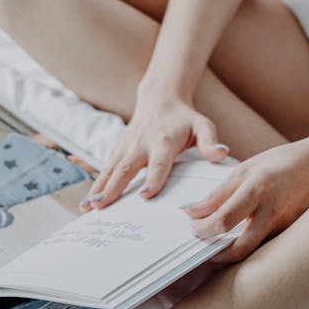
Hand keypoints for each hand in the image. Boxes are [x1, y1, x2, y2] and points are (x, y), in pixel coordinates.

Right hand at [83, 94, 228, 209]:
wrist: (159, 99)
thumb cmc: (184, 119)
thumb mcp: (202, 125)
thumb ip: (210, 141)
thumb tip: (221, 154)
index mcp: (163, 141)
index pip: (158, 162)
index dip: (153, 178)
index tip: (146, 195)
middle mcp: (140, 144)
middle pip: (126, 168)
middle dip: (114, 187)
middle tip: (102, 206)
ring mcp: (125, 147)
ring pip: (110, 170)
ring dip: (99, 189)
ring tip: (87, 209)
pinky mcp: (116, 150)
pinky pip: (105, 170)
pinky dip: (95, 186)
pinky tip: (86, 205)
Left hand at [184, 139, 308, 262]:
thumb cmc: (284, 162)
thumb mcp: (246, 168)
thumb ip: (219, 193)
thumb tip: (194, 212)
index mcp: (258, 190)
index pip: (223, 221)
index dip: (202, 228)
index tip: (192, 224)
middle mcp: (272, 213)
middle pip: (237, 250)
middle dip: (213, 254)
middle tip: (201, 243)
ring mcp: (284, 228)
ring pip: (250, 253)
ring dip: (228, 253)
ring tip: (216, 241)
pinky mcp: (289, 234)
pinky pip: (262, 247)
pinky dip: (246, 246)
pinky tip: (237, 237)